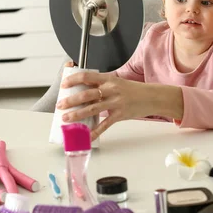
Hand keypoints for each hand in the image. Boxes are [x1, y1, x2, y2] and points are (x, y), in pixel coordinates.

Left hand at [56, 70, 183, 139]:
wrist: (152, 97)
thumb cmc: (133, 90)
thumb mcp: (117, 83)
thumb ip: (101, 86)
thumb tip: (83, 93)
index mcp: (109, 79)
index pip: (87, 76)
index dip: (73, 79)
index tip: (64, 84)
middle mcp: (111, 90)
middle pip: (87, 94)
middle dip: (71, 100)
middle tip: (60, 105)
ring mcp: (116, 103)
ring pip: (92, 109)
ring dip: (77, 114)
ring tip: (66, 119)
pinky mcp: (120, 115)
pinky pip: (104, 125)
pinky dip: (94, 132)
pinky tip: (86, 136)